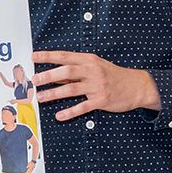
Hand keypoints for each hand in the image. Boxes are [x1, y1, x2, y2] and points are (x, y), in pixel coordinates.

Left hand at [32, 50, 159, 121]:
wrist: (137, 85)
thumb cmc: (114, 75)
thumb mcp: (96, 66)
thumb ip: (77, 70)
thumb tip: (55, 75)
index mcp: (89, 60)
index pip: (65, 56)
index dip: (48, 56)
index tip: (34, 57)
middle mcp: (92, 71)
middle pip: (66, 72)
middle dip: (48, 76)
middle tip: (35, 80)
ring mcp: (97, 86)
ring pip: (71, 90)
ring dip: (54, 94)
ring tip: (40, 98)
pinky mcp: (101, 101)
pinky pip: (82, 107)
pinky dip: (70, 112)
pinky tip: (59, 116)